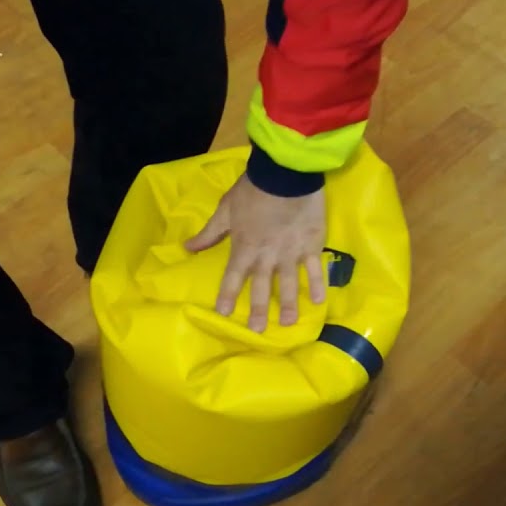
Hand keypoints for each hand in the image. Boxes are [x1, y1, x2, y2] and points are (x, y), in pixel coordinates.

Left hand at [185, 174, 326, 331]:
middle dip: (259, 309)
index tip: (224, 313)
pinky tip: (319, 301)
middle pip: (262, 287)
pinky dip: (317, 284)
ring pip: (289, 283)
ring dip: (289, 304)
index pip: (233, 277)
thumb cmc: (252, 190)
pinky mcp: (311, 245)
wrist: (285, 175)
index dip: (228, 296)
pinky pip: (314, 269)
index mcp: (244, 248)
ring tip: (289, 323)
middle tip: (258, 330)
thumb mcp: (225, 210)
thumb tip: (187, 248)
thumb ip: (209, 233)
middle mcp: (267, 257)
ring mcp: (291, 253)